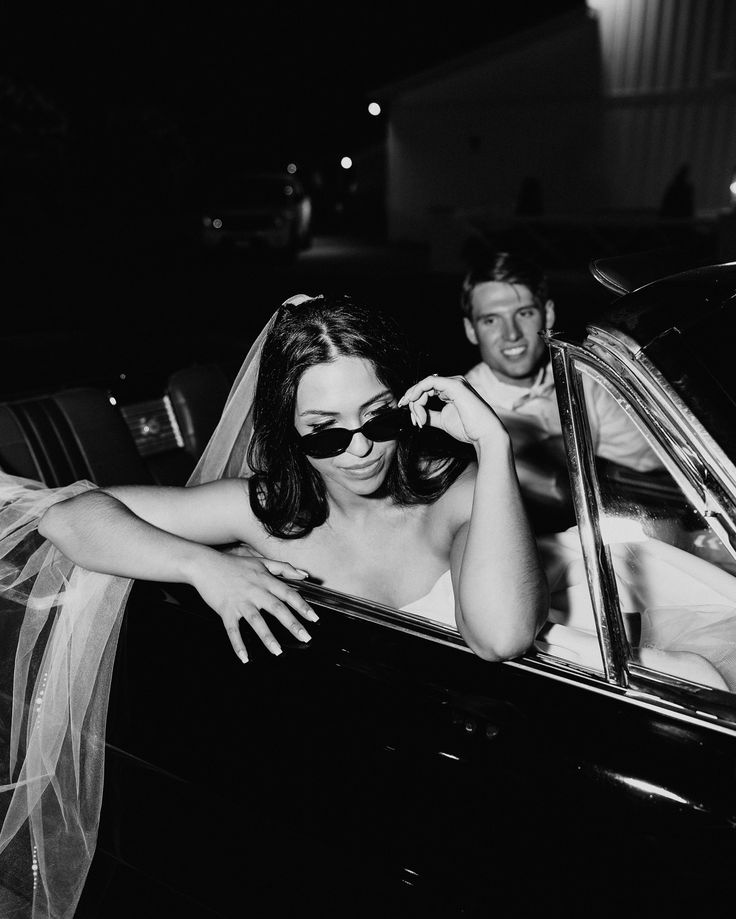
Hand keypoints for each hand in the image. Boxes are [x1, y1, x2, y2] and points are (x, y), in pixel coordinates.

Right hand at [192, 551, 318, 662]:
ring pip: (256, 621)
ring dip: (267, 637)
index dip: (302, 606)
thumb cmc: (233, 564)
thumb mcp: (260, 561)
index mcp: (265, 580)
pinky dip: (238, 644)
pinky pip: (232, 630)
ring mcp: (240, 601)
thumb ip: (283, 568)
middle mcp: (255, 591)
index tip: (314, 619)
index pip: (288, 593)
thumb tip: (304, 574)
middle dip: (292, 624)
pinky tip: (244, 658)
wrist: (204, 564)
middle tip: (306, 638)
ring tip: (278, 651)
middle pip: (277, 608)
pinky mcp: (225, 610)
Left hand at [398, 374, 508, 448]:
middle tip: (414, 421)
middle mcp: (453, 383)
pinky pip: (429, 382)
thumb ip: (430, 415)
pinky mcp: (454, 385)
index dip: (415, 403)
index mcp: (451, 390)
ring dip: (415, 401)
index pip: (427, 390)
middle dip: (413, 402)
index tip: (415, 421)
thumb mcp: (443, 420)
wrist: (485, 435)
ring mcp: (455, 382)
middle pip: (424, 387)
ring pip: (425, 384)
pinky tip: (413, 402)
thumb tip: (416, 414)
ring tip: (419, 419)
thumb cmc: (468, 429)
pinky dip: (418, 391)